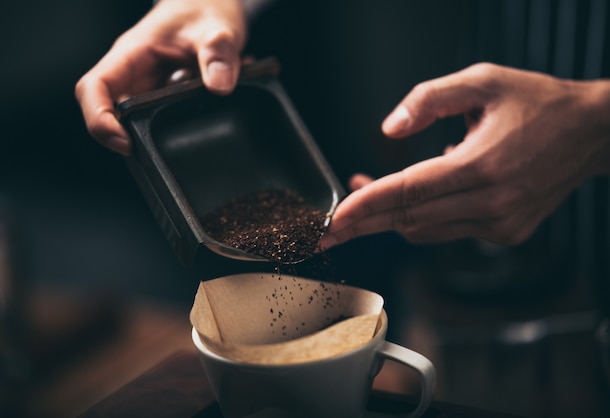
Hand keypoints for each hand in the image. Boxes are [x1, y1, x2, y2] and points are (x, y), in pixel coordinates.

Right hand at [75, 0, 246, 154]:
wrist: (214, 5)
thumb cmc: (206, 9)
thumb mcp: (218, 28)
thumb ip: (219, 54)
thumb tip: (219, 86)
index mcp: (132, 53)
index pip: (95, 87)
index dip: (99, 119)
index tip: (124, 143)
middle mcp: (134, 73)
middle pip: (111, 113)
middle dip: (135, 136)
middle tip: (167, 149)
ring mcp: (149, 87)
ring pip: (141, 120)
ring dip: (169, 129)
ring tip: (203, 115)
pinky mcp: (165, 97)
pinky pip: (166, 116)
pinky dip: (190, 119)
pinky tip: (216, 105)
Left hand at [320, 63, 609, 247]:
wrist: (590, 134)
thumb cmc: (538, 104)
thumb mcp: (482, 81)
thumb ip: (428, 98)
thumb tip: (390, 129)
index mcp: (483, 164)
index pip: (409, 192)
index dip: (365, 206)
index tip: (333, 220)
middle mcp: (492, 202)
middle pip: (410, 219)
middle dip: (363, 225)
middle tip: (327, 232)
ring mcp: (500, 223)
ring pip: (425, 230)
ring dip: (389, 218)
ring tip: (363, 197)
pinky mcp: (505, 233)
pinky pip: (447, 232)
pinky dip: (421, 219)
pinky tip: (413, 198)